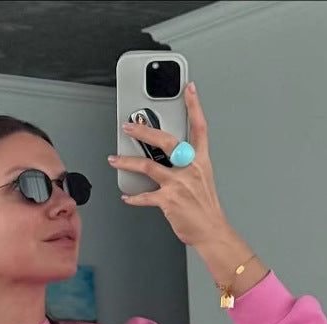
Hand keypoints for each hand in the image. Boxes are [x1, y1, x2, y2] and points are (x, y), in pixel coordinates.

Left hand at [109, 82, 233, 247]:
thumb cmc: (206, 208)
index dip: (195, 107)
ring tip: (114, 159)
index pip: (199, 127)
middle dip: (144, 130)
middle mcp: (189, 169)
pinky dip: (133, 197)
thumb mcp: (202, 180)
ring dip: (127, 162)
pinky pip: (145, 196)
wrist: (212, 231)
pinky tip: (126, 196)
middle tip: (130, 126)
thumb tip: (167, 162)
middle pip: (165, 141)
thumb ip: (186, 167)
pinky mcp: (168, 200)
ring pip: (147, 166)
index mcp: (200, 161)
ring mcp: (178, 184)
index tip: (190, 90)